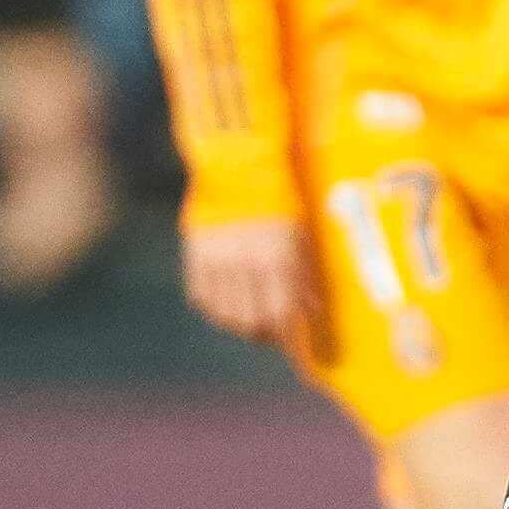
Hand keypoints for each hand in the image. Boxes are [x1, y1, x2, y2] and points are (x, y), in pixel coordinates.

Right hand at [182, 216, 312, 345]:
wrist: (237, 171)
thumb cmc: (279, 204)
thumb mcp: (300, 236)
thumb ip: (305, 276)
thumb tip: (312, 311)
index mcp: (276, 257)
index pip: (279, 314)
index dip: (285, 334)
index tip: (290, 337)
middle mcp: (245, 262)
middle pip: (251, 322)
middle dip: (263, 333)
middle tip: (269, 330)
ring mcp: (217, 260)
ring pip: (225, 316)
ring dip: (239, 323)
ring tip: (247, 317)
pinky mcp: (196, 257)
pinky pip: (202, 300)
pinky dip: (215, 307)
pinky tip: (226, 302)